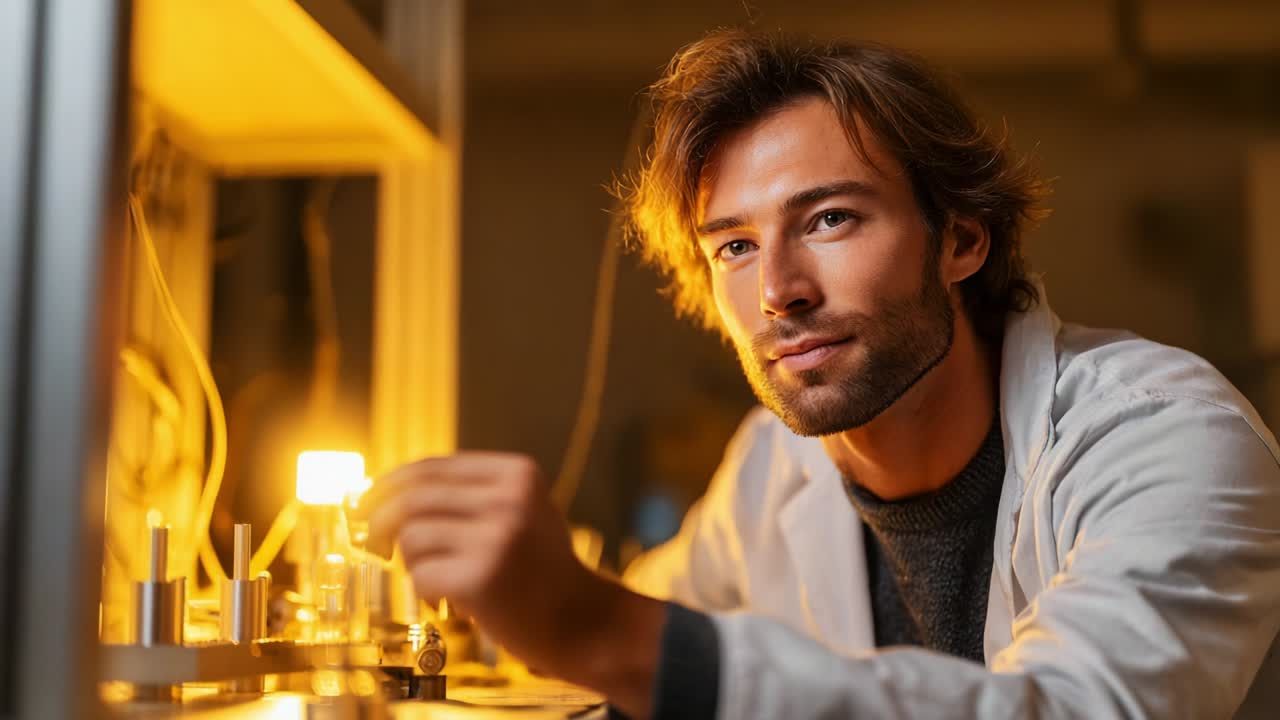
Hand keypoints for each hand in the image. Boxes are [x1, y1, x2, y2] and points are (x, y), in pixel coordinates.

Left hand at [354, 452, 663, 717]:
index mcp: (518, 473)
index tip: (367, 500)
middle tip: (374, 540)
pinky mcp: (481, 578)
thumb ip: (469, 493)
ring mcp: (497, 537)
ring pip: (412, 535)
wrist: (582, 621)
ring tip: (439, 576)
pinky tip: (450, 598)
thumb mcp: (521, 510)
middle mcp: (509, 499)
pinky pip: (421, 574)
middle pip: (413, 497)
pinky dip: (425, 589)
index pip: (433, 466)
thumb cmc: (542, 568)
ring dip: (411, 560)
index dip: (390, 482)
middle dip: (380, 520)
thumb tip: (387, 489)